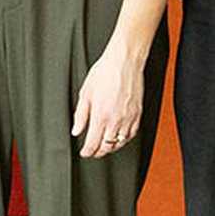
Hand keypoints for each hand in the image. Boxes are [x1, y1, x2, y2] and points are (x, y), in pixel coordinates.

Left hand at [72, 37, 144, 158]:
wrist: (124, 62)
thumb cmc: (104, 73)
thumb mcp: (85, 93)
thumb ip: (80, 115)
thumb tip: (76, 131)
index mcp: (100, 116)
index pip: (93, 143)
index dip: (87, 152)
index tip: (84, 153)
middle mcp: (115, 120)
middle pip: (107, 146)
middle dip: (98, 152)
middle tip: (93, 152)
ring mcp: (128, 118)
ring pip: (120, 143)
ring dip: (111, 147)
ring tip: (104, 146)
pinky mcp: (137, 114)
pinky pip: (131, 134)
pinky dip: (124, 140)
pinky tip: (119, 137)